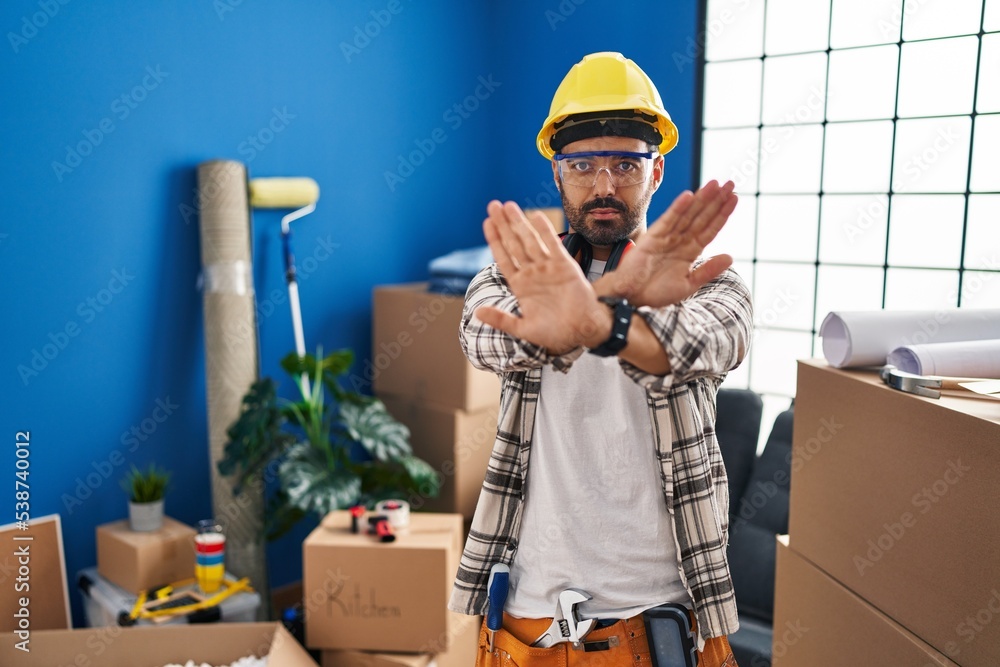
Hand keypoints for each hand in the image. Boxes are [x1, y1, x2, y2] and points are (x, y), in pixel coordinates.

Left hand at [475, 201, 609, 354]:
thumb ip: (500, 319)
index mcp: (520, 285)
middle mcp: (532, 273)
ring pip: (530, 241)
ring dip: (519, 223)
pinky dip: (545, 231)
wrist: (582, 331)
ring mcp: (548, 268)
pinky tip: (536, 217)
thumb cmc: (554, 333)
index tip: (487, 223)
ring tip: (508, 206)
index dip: (495, 240)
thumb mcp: (522, 329)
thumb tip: (477, 312)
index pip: (503, 257)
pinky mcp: (565, 266)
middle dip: (504, 225)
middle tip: (493, 205)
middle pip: (514, 244)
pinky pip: (552, 245)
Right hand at [594, 180, 737, 307]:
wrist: (631, 298)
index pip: (710, 228)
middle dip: (716, 200)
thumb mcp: (688, 284)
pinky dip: (677, 208)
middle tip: (730, 183)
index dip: (722, 214)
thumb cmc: (655, 293)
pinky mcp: (653, 237)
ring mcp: (667, 237)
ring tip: (715, 184)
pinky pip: (668, 220)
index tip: (734, 198)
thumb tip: (730, 257)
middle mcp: (680, 241)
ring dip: (701, 199)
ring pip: (688, 215)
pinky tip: (689, 196)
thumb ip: (708, 270)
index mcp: (689, 251)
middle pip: (701, 217)